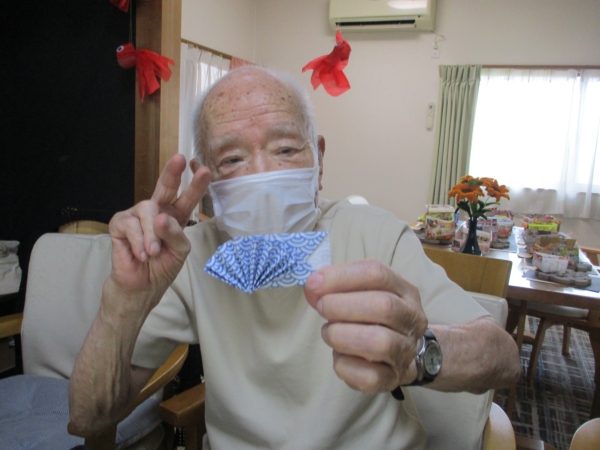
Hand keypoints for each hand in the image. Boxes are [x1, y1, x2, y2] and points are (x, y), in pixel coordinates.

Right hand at [108, 154, 210, 302]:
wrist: (141, 286)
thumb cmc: (162, 266)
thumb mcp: (178, 252)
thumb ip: (175, 234)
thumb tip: (161, 218)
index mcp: (174, 216)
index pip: (187, 199)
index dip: (195, 186)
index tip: (204, 171)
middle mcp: (156, 211)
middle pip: (165, 187)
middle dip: (172, 173)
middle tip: (179, 159)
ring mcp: (137, 215)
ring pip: (148, 210)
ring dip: (153, 234)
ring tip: (153, 252)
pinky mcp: (120, 223)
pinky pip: (131, 225)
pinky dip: (139, 242)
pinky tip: (142, 255)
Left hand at [304, 260, 427, 394]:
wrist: (404, 355)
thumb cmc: (375, 318)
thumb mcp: (363, 293)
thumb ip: (338, 286)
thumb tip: (312, 286)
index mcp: (404, 290)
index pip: (377, 274)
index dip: (341, 277)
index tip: (314, 284)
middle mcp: (411, 319)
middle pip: (383, 306)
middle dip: (341, 306)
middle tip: (321, 308)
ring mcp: (405, 351)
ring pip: (378, 342)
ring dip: (341, 336)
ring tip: (329, 333)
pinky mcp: (392, 379)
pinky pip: (369, 376)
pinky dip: (345, 365)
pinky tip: (339, 356)